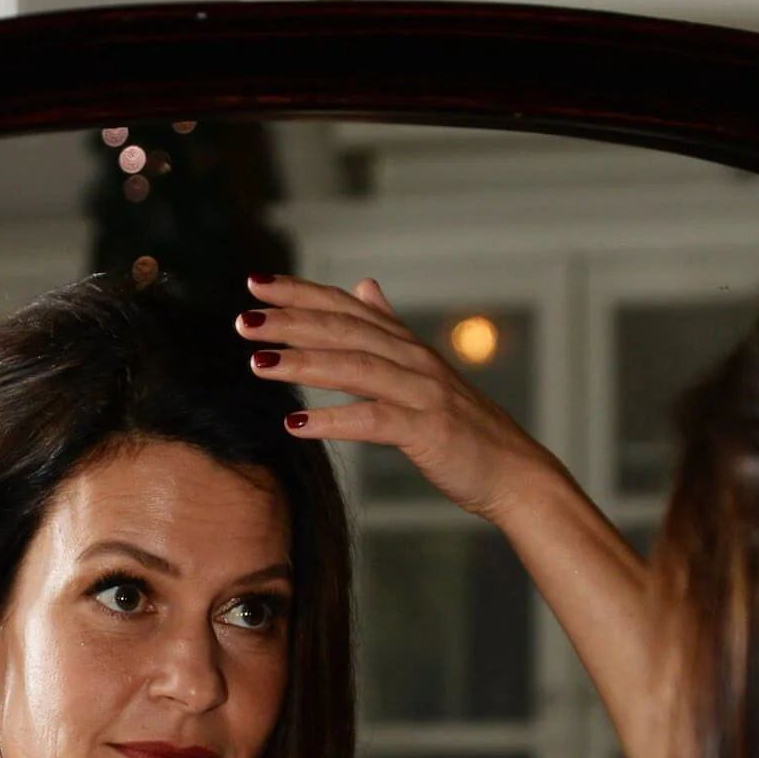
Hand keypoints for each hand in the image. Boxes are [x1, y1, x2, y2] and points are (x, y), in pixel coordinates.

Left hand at [238, 273, 570, 527]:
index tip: (256, 285)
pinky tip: (295, 424)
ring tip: (258, 364)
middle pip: (344, 331)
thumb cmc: (465, 430)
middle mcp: (413, 361)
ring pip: (354, 368)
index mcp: (407, 346)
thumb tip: (366, 285)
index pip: (347, 308)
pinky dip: (333, 420)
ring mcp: (422, 393)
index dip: (301, 293)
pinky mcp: (427, 430)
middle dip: (290, 322)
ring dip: (303, 363)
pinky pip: (373, 421)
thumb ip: (391, 329)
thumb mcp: (425, 372)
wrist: (514, 472)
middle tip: (243, 320)